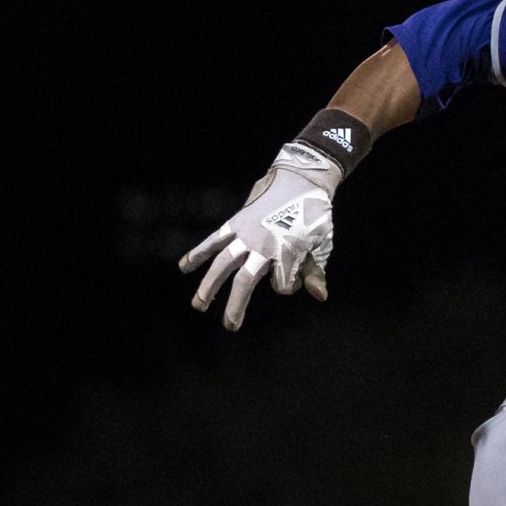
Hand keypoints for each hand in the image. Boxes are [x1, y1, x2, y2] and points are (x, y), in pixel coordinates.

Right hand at [180, 143, 341, 329]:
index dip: (289, 286)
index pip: (283, 285)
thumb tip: (319, 297)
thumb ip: (315, 271)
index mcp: (286, 252)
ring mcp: (246, 234)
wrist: (300, 179)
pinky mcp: (236, 223)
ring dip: (209, 286)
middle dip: (236, 306)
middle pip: (245, 282)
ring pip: (223, 264)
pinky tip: (184, 266)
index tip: (295, 278)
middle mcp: (262, 245)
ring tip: (198, 305)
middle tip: (230, 326)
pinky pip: (214, 240)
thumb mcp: (321, 244)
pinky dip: (198, 252)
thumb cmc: (313, 215)